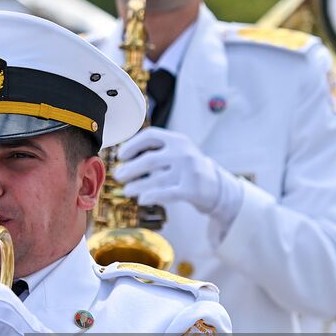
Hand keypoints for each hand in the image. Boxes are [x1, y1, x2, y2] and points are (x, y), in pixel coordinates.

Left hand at [114, 128, 237, 215]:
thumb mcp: (177, 152)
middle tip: (118, 176)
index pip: (150, 136)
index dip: (132, 145)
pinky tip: (141, 199)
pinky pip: (167, 193)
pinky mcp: (192, 189)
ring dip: (137, 185)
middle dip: (130, 169)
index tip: (120, 156)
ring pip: (155, 179)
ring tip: (127, 190)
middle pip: (149, 160)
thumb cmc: (188, 168)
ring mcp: (189, 171)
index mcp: (177, 140)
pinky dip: (151, 196)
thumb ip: (156, 151)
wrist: (217, 185)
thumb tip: (123, 160)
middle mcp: (183, 153)